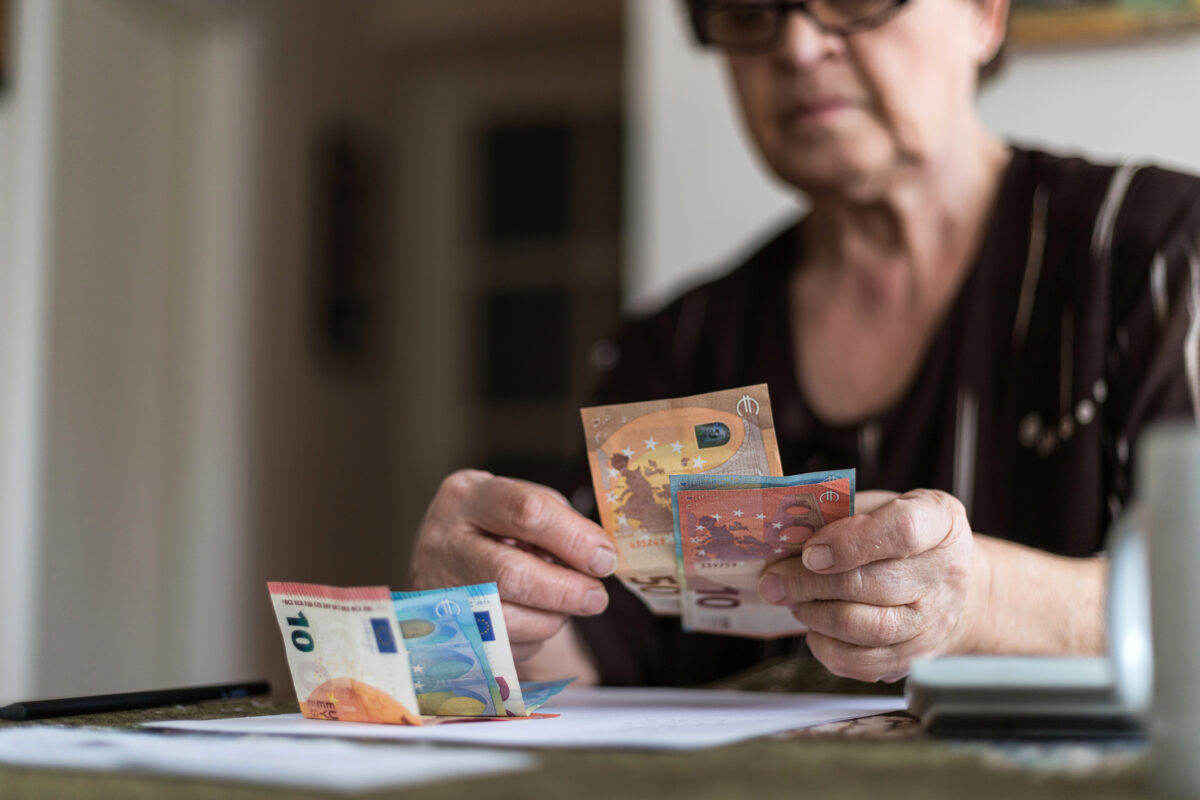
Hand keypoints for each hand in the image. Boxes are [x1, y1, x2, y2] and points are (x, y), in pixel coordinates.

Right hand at [410, 470, 617, 661]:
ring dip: (552, 618)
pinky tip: (534, 616)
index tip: (605, 557)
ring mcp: (437, 592)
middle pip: (510, 574)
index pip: (527, 512)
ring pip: (506, 620)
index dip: (575, 538)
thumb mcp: (516, 503)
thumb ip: (557, 521)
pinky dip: (532, 637)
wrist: (440, 556)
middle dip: (565, 589)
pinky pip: (502, 647)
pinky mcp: (444, 631)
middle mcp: (443, 543)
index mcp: (466, 497)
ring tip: (567, 604)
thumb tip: (598, 556)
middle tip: (597, 596)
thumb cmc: (492, 525)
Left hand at [757, 489, 985, 681]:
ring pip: (867, 628)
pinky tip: (814, 627)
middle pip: (872, 584)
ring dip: (816, 614)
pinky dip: (827, 647)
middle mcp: (945, 574)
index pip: (902, 531)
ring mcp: (934, 622)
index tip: (810, 551)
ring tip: (794, 600)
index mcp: (939, 523)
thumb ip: (841, 513)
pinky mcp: (916, 657)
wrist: (954, 587)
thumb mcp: (883, 506)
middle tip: (774, 580)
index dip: (850, 542)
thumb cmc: (905, 539)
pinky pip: (863, 663)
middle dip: (809, 583)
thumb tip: (788, 535)